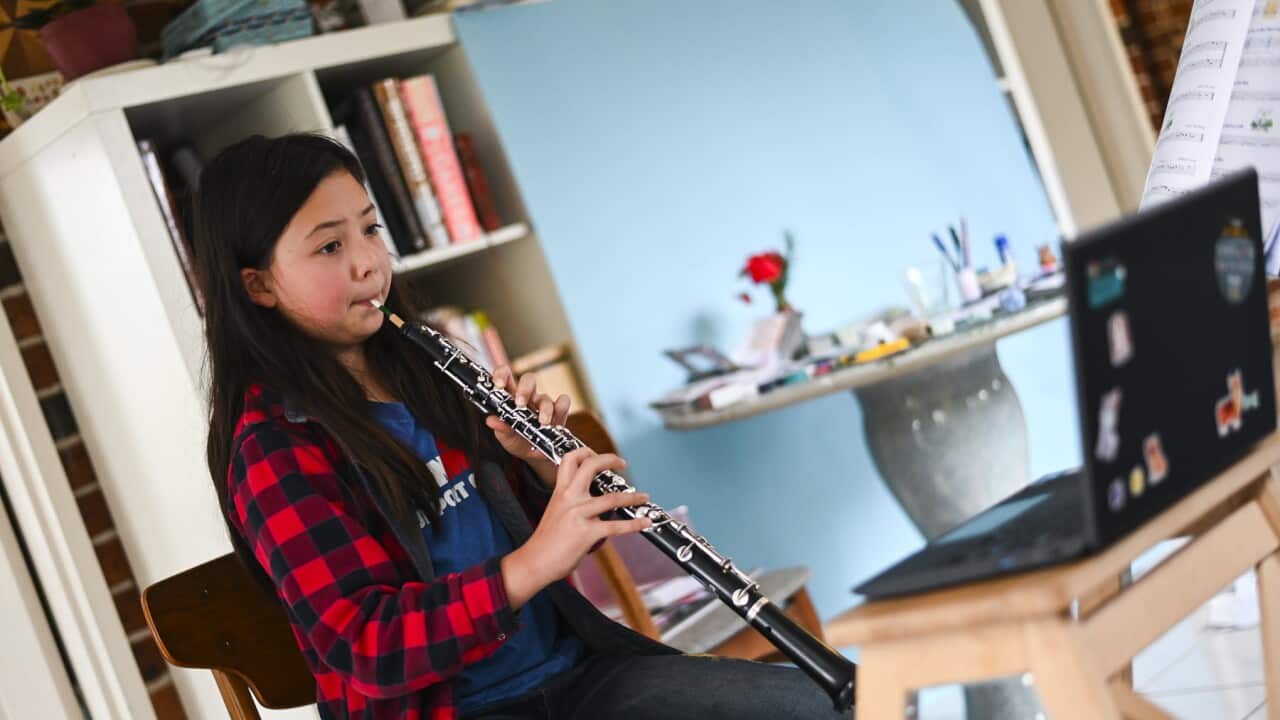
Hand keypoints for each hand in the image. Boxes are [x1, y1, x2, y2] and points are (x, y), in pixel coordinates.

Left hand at [485, 366, 570, 469]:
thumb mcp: (506, 438)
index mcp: (511, 398)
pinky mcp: (559, 412)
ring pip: (545, 396)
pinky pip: (563, 402)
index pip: (506, 377)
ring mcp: (544, 403)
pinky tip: (556, 420)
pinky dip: (561, 408)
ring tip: (542, 422)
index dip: (502, 374)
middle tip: (520, 404)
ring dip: (544, 409)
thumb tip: (491, 420)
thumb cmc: (519, 442)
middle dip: (524, 390)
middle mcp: (529, 397)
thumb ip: (500, 429)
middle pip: (529, 380)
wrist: (535, 456)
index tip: (498, 383)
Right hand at [501, 448, 652, 607]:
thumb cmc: (546, 540)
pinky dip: (634, 524)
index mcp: (560, 491)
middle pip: (590, 466)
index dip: (586, 451)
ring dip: (633, 497)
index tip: (598, 454)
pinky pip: (616, 526)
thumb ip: (571, 501)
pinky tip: (645, 523)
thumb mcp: (555, 511)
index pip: (570, 460)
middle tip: (622, 463)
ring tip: (644, 497)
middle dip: (610, 460)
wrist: (535, 561)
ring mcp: (579, 514)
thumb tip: (593, 498)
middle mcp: (569, 498)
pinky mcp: (587, 533)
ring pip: (612, 498)